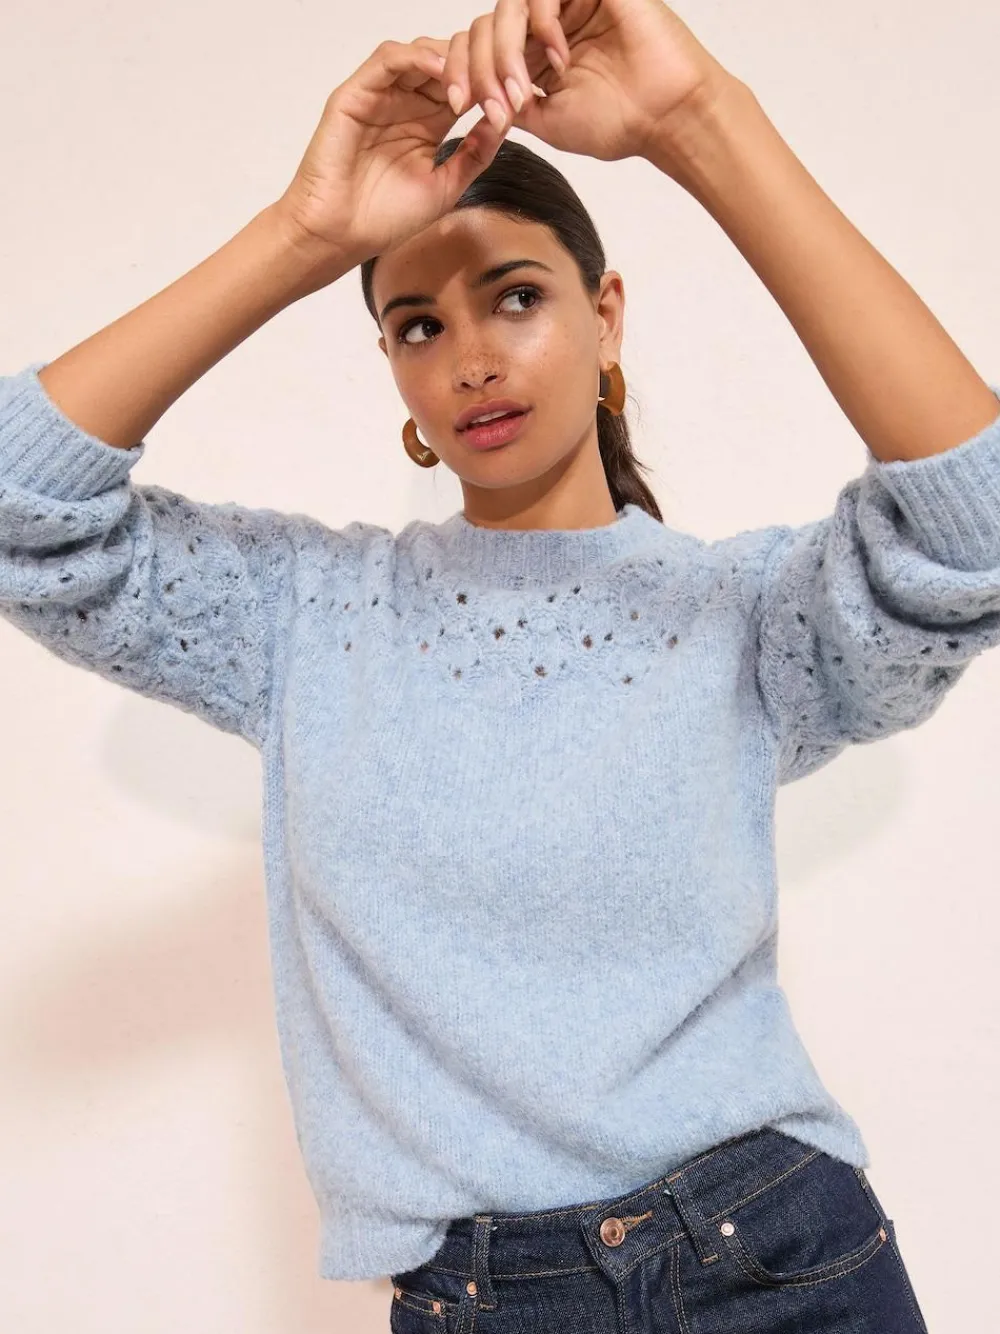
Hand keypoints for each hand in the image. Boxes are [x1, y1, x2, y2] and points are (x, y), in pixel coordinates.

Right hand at [274, 37, 512, 272]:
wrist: (340, 235)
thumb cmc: (385, 218)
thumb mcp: (446, 187)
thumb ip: (475, 154)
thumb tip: (506, 121)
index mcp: (428, 122)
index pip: (465, 84)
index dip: (493, 85)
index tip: (517, 99)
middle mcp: (406, 103)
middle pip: (448, 60)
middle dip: (479, 68)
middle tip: (500, 85)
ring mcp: (381, 95)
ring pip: (421, 52)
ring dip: (453, 61)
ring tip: (474, 81)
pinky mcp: (356, 93)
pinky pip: (388, 59)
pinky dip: (417, 57)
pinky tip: (441, 72)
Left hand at [440, 0, 732, 164]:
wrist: (665, 116)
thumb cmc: (619, 122)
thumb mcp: (546, 122)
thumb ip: (508, 104)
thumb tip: (472, 100)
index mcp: (533, 56)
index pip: (478, 46)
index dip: (460, 70)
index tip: (459, 104)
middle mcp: (546, 25)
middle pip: (485, 25)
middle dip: (480, 69)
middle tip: (498, 106)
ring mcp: (566, 4)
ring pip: (507, 6)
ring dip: (505, 52)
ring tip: (527, 90)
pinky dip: (541, 24)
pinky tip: (560, 57)